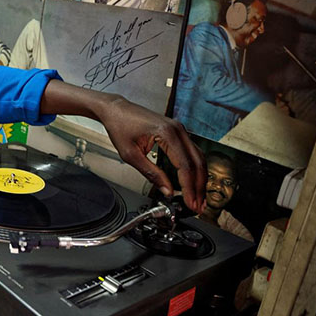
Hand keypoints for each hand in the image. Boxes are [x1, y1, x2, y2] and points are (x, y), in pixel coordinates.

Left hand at [40, 81, 205, 212]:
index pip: (185, 166)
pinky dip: (194, 168)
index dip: (190, 187)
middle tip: (198, 205)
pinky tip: (193, 181)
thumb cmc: (120, 126)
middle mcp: (178, 129)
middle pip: (197, 162)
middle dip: (199, 186)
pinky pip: (192, 152)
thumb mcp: (131, 155)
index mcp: (167, 133)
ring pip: (198, 157)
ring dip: (199, 178)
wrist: (116, 110)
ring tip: (197, 197)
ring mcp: (179, 129)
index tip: (191, 203)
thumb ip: (151, 174)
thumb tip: (167, 190)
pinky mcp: (177, 132)